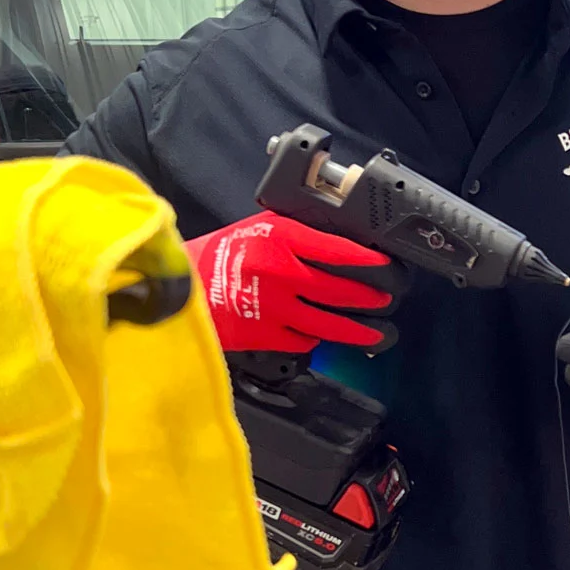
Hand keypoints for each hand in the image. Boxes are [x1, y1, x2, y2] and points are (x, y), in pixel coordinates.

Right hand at [186, 212, 406, 353]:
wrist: (182, 287)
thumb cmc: (223, 254)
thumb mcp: (259, 229)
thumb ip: (296, 236)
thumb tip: (341, 248)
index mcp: (280, 238)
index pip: (337, 250)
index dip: (368, 261)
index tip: (387, 266)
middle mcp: (280, 272)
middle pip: (340, 290)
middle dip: (370, 297)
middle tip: (387, 299)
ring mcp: (274, 307)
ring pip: (329, 323)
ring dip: (358, 330)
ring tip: (378, 332)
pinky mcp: (265, 335)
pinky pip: (304, 339)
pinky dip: (316, 338)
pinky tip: (324, 334)